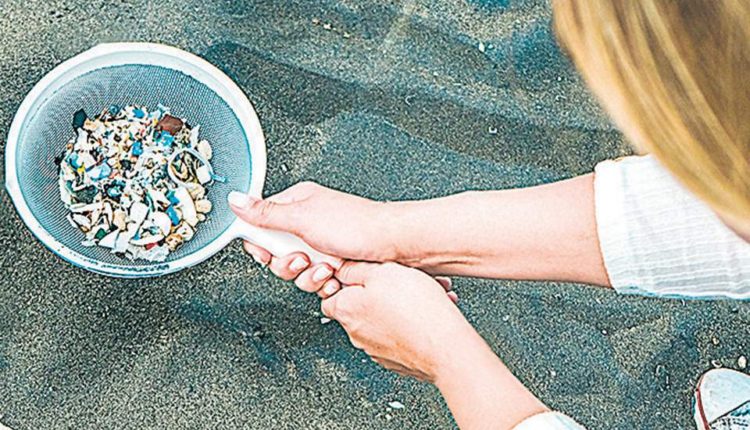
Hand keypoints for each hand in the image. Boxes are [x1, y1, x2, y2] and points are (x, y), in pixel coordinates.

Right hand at [228, 182, 402, 296]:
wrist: (394, 245)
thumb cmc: (357, 224)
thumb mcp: (303, 217)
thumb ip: (265, 213)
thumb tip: (236, 200)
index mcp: (297, 205)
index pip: (260, 225)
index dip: (260, 242)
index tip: (266, 250)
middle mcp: (307, 225)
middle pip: (276, 253)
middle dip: (287, 263)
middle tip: (302, 258)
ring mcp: (321, 245)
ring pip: (295, 271)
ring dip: (308, 275)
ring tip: (325, 268)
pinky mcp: (333, 264)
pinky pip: (315, 280)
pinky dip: (323, 282)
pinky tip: (335, 277)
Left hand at [321, 262, 468, 381]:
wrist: (445, 348)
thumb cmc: (416, 309)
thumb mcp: (384, 271)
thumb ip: (357, 268)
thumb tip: (342, 268)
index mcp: (346, 310)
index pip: (329, 297)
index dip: (345, 283)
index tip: (362, 275)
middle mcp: (356, 333)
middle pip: (360, 307)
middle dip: (380, 292)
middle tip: (402, 281)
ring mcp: (376, 350)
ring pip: (383, 320)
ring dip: (400, 306)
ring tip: (425, 293)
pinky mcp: (397, 360)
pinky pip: (399, 335)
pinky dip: (410, 324)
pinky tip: (429, 312)